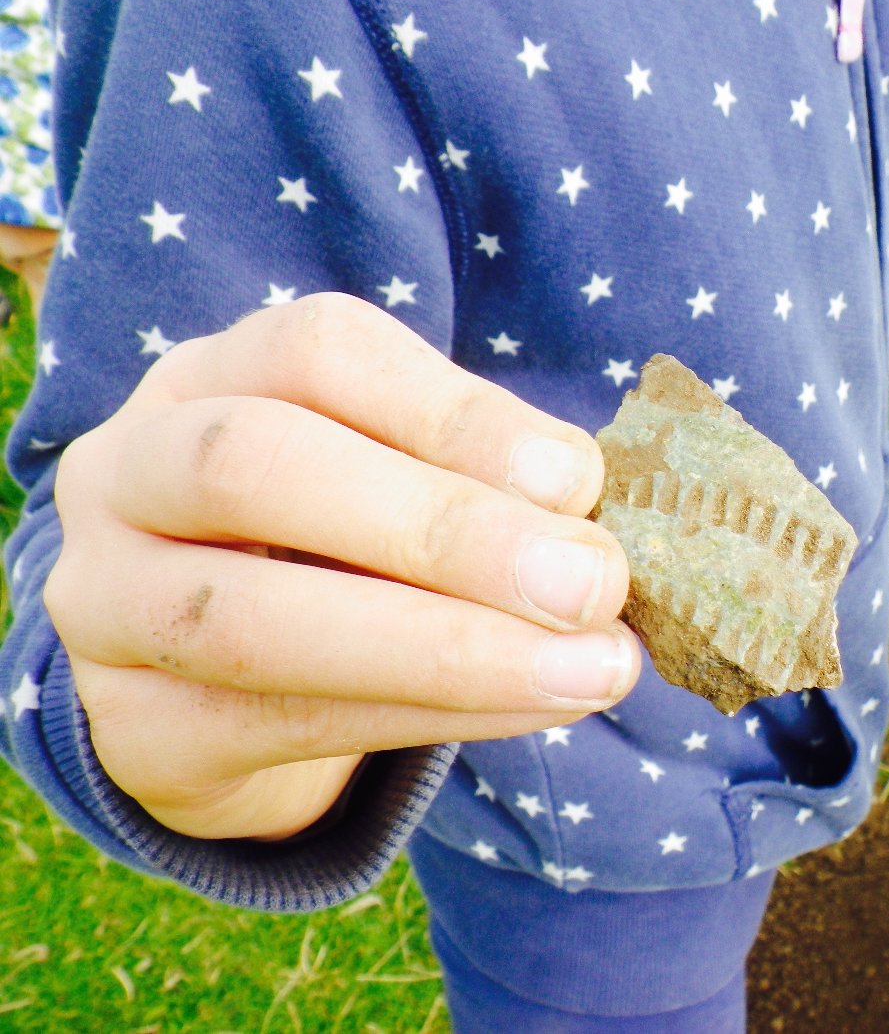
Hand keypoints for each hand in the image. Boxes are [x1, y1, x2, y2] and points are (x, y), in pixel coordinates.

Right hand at [44, 294, 638, 841]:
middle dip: (444, 527)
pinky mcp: (131, 728)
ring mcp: (104, 602)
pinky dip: (430, 717)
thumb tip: (586, 506)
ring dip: (448, 647)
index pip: (316, 352)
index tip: (579, 480)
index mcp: (211, 376)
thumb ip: (484, 479)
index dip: (456, 412)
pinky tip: (535, 707)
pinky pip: (279, 726)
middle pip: (255, 463)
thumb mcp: (403, 481)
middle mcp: (128, 469)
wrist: (223, 687)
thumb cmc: (342, 549)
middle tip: (591, 583)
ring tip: (592, 669)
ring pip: (251, 621)